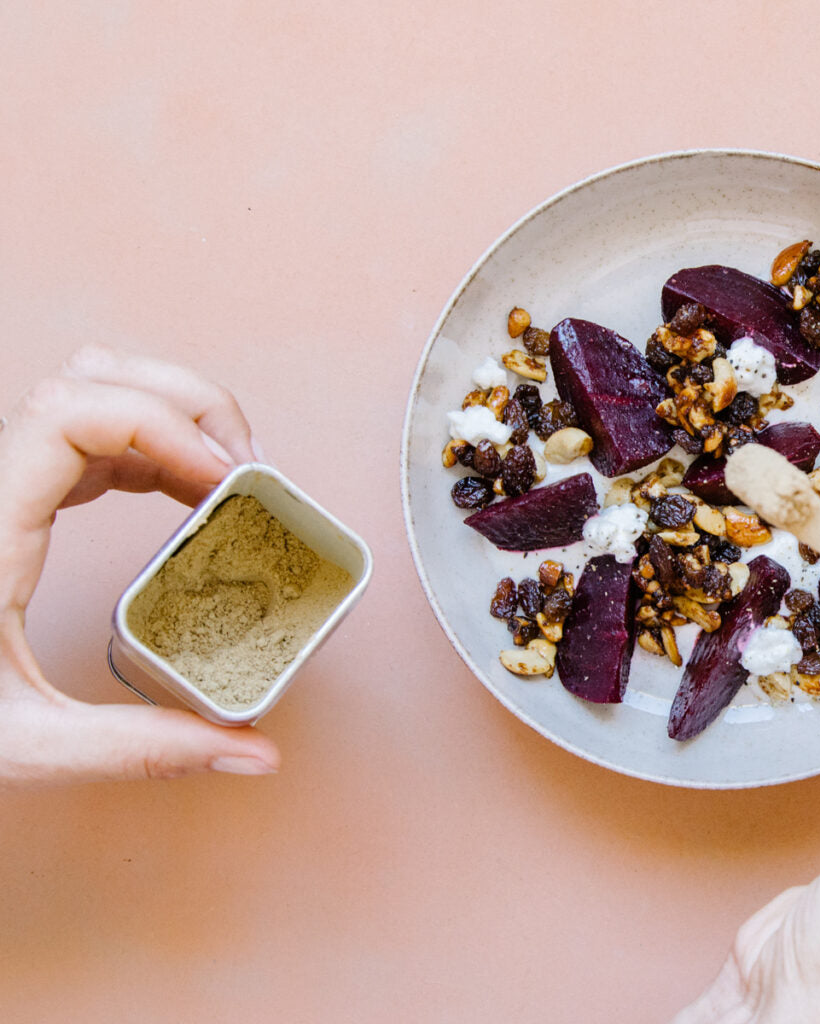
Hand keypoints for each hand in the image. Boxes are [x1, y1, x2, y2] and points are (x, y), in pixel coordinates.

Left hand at [0, 346, 279, 786]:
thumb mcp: (23, 744)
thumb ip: (140, 748)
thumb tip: (258, 755)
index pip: (74, 412)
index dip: (165, 424)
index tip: (225, 480)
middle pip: (94, 375)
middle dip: (190, 404)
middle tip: (248, 474)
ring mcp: (1, 480)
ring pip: (94, 388)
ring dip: (176, 416)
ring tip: (230, 478)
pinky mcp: (12, 494)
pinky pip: (91, 435)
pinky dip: (154, 444)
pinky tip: (190, 494)